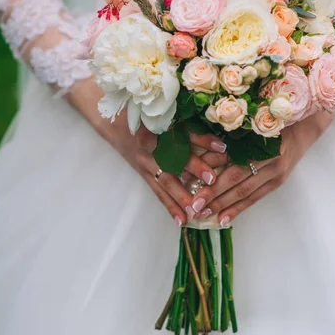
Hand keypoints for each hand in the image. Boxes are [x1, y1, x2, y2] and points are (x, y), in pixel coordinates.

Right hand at [66, 77, 227, 225]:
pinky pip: (157, 191)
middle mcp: (151, 146)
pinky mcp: (143, 173)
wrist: (112, 121)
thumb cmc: (145, 115)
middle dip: (194, 169)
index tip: (222, 148)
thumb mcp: (167, 115)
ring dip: (181, 196)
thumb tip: (220, 141)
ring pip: (165, 180)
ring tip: (196, 211)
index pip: (184, 134)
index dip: (203, 140)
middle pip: (174, 158)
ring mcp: (145, 162)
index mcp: (158, 127)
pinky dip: (169, 206)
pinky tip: (181, 220)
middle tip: (212, 180)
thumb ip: (191, 127)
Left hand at [190, 110, 332, 224]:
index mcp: (259, 139)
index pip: (229, 158)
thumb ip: (226, 143)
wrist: (304, 127)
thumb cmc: (271, 123)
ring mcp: (276, 172)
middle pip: (236, 179)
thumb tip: (199, 159)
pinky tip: (225, 219)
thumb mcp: (249, 128)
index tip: (187, 181)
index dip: (208, 171)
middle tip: (194, 206)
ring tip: (204, 215)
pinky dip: (238, 209)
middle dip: (213, 194)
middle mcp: (268, 157)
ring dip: (223, 205)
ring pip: (245, 192)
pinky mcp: (278, 182)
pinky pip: (255, 198)